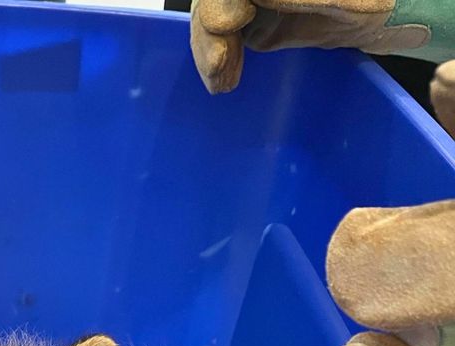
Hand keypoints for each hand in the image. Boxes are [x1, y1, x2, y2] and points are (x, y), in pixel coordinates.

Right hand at [190, 0, 431, 93]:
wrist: (390, 12)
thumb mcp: (335, 0)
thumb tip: (238, 3)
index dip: (219, 3)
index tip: (227, 25)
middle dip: (209, 32)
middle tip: (217, 70)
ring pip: (214, 17)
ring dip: (209, 51)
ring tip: (221, 83)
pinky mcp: (259, 19)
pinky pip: (226, 36)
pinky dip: (219, 59)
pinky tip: (224, 79)